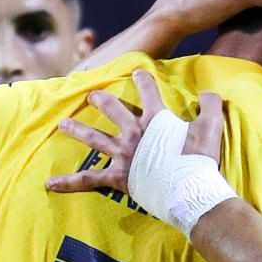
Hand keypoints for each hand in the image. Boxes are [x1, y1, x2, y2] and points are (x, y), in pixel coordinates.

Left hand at [47, 69, 221, 196]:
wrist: (189, 188)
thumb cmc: (200, 159)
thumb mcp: (211, 127)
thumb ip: (210, 106)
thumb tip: (210, 94)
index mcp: (155, 118)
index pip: (148, 90)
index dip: (143, 80)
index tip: (137, 72)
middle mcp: (134, 132)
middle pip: (112, 109)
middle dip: (101, 100)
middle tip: (91, 95)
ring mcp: (123, 154)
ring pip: (94, 138)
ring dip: (77, 129)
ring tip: (63, 124)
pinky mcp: (117, 176)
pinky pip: (88, 179)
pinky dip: (69, 182)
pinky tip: (50, 183)